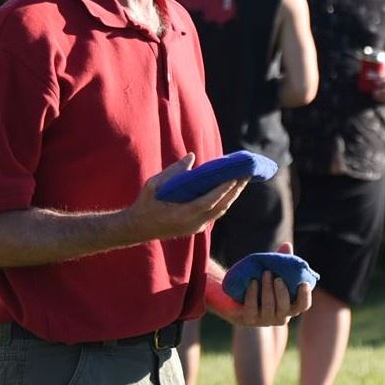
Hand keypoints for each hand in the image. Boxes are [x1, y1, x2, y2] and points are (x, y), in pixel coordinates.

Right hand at [124, 156, 246, 242]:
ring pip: (220, 211)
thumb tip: (192, 156)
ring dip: (233, 196)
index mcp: (181, 214)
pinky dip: (224, 200)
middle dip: (235, 190)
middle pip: (220, 207)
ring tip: (243, 179)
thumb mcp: (153, 184)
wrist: (138, 228)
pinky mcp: (197, 228)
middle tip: (246, 174)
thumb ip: (174, 172)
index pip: (208, 202)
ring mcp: (196, 227)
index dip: (223, 191)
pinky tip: (231, 189)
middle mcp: (192, 223)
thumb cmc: (145, 204)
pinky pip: (215, 213)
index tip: (235, 178)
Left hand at [208, 241, 313, 327]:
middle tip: (277, 277)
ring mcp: (263, 320)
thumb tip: (287, 246)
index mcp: (290, 306)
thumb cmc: (260, 280)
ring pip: (268, 308)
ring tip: (265, 273)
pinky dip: (253, 295)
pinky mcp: (248, 319)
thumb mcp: (272, 270)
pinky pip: (251, 308)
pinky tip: (252, 282)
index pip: (302, 306)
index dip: (305, 296)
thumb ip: (281, 260)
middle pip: (285, 308)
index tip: (303, 283)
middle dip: (282, 292)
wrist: (235, 291)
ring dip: (267, 290)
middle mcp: (279, 317)